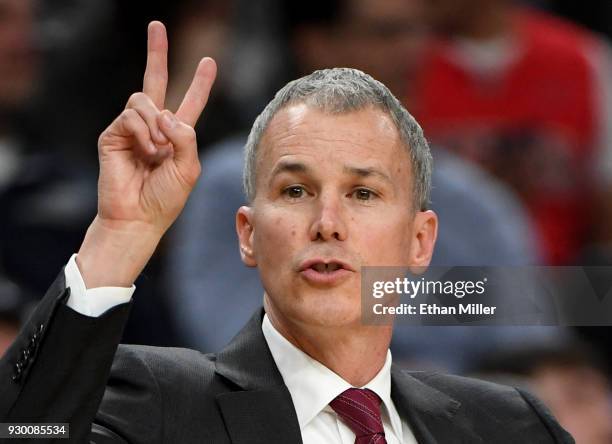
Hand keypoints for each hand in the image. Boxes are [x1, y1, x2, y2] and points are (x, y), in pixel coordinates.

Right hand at [77, 21, 216, 287]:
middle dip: (157, 52)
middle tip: (157, 25)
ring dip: (156, 124)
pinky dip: (144, 132)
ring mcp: (132, 128)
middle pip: (155, 81)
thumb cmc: (165, 198)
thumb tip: (165, 114)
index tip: (208, 61)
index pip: (189, 103)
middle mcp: (154, 127)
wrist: (138, 217)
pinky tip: (145, 151)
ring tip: (156, 153)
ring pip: (144, 99)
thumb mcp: (189, 168)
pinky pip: (132, 115)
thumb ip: (186, 137)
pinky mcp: (113, 133)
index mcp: (176, 135)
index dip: (199, 83)